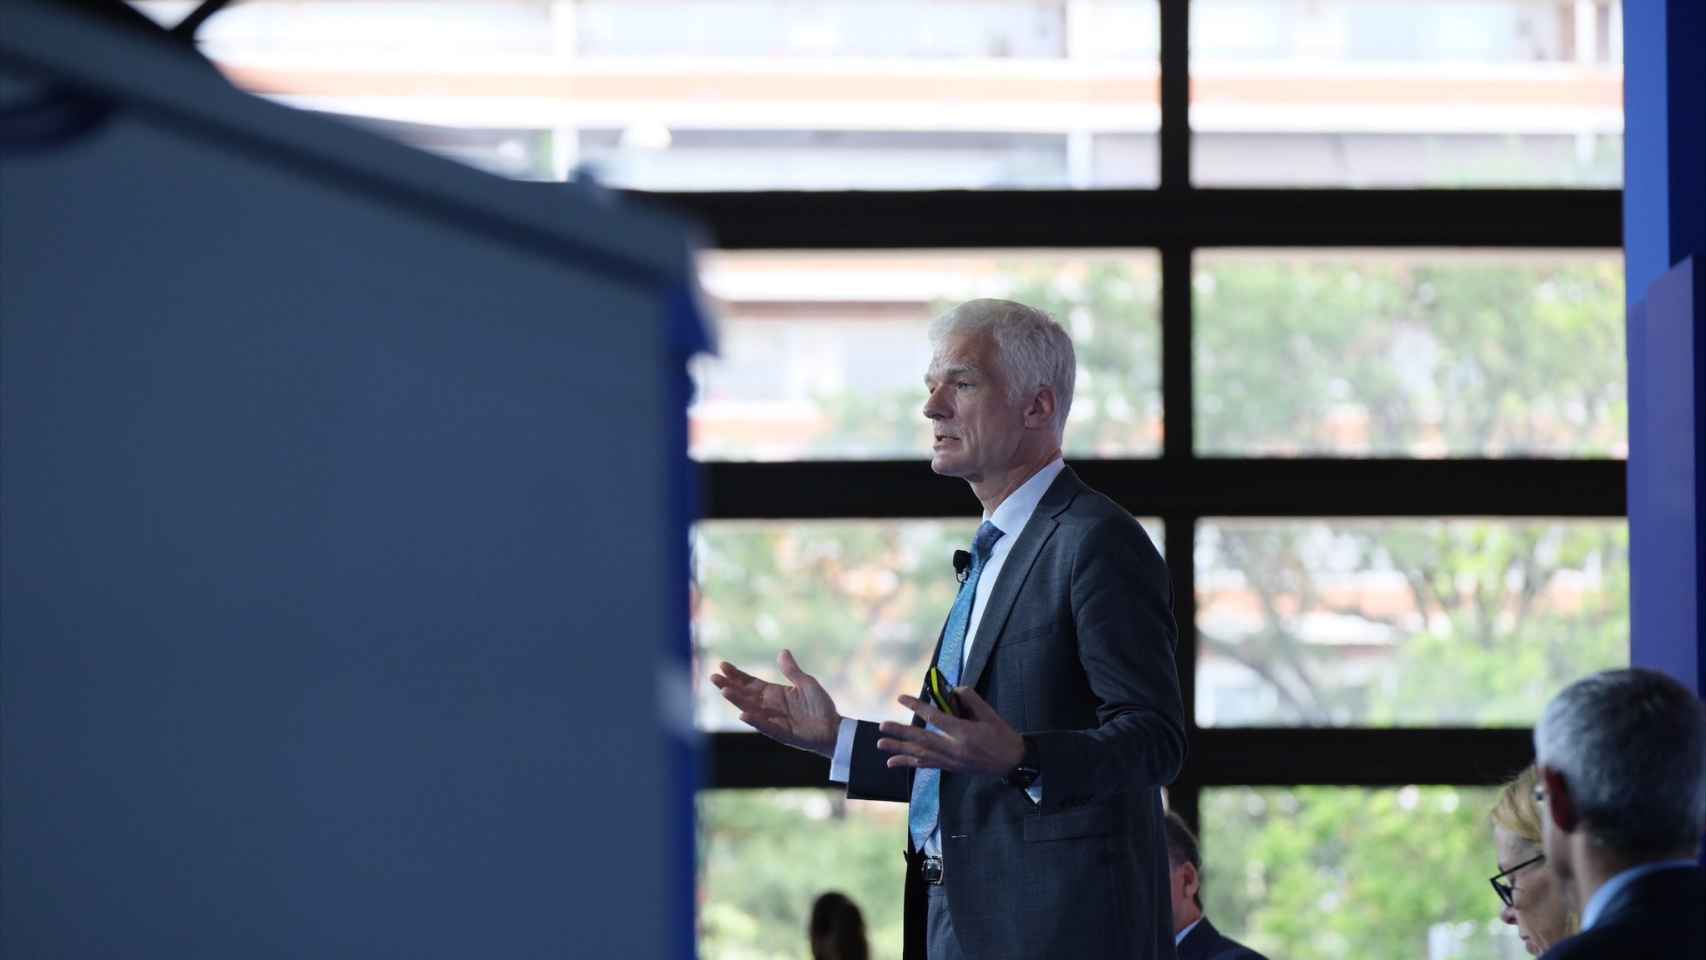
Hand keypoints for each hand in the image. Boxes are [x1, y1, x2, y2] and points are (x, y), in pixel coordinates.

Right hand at [709, 650, 841, 757]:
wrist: (834, 728)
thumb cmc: (820, 706)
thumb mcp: (806, 683)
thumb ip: (792, 671)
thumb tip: (782, 651)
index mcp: (774, 693)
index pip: (750, 683)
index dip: (737, 675)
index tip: (723, 665)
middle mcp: (769, 706)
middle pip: (744, 695)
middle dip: (729, 686)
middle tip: (713, 677)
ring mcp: (773, 720)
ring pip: (750, 709)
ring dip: (736, 700)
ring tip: (723, 690)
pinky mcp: (781, 733)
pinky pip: (765, 726)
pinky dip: (754, 720)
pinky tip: (743, 713)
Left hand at [875, 687, 1024, 776]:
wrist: (1013, 763)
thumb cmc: (1002, 735)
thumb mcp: (990, 714)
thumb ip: (971, 700)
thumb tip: (953, 690)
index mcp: (964, 733)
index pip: (935, 719)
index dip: (917, 707)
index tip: (902, 698)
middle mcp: (954, 749)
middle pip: (922, 740)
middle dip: (901, 733)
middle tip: (882, 726)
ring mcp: (951, 761)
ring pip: (920, 755)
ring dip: (899, 749)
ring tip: (880, 744)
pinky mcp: (950, 768)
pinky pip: (925, 765)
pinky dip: (908, 763)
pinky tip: (893, 761)